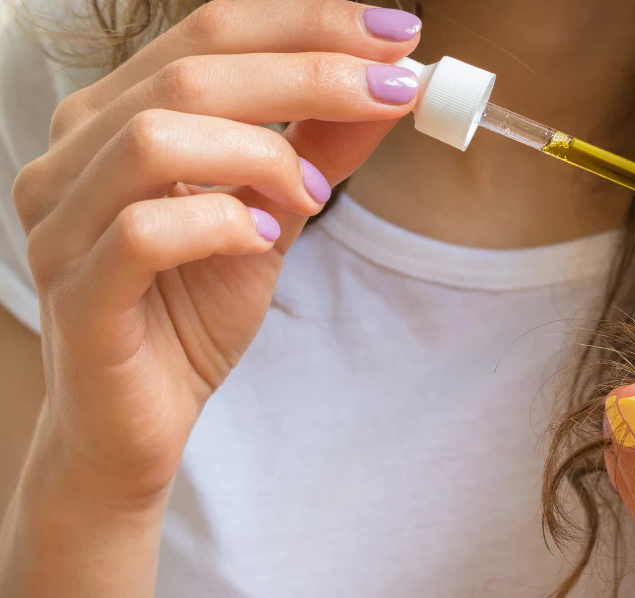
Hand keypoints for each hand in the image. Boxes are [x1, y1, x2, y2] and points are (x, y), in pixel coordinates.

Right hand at [10, 0, 421, 505]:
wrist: (140, 419)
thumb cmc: (193, 309)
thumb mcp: (271, 212)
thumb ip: (318, 149)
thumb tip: (388, 87)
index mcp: (115, 116)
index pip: (210, 33)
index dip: (308, 24)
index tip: (398, 34)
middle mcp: (73, 154)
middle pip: (190, 71)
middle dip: (310, 71)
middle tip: (393, 91)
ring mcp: (61, 222)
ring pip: (156, 137)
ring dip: (260, 153)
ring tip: (311, 196)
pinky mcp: (75, 292)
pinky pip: (144, 232)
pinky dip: (219, 225)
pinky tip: (259, 240)